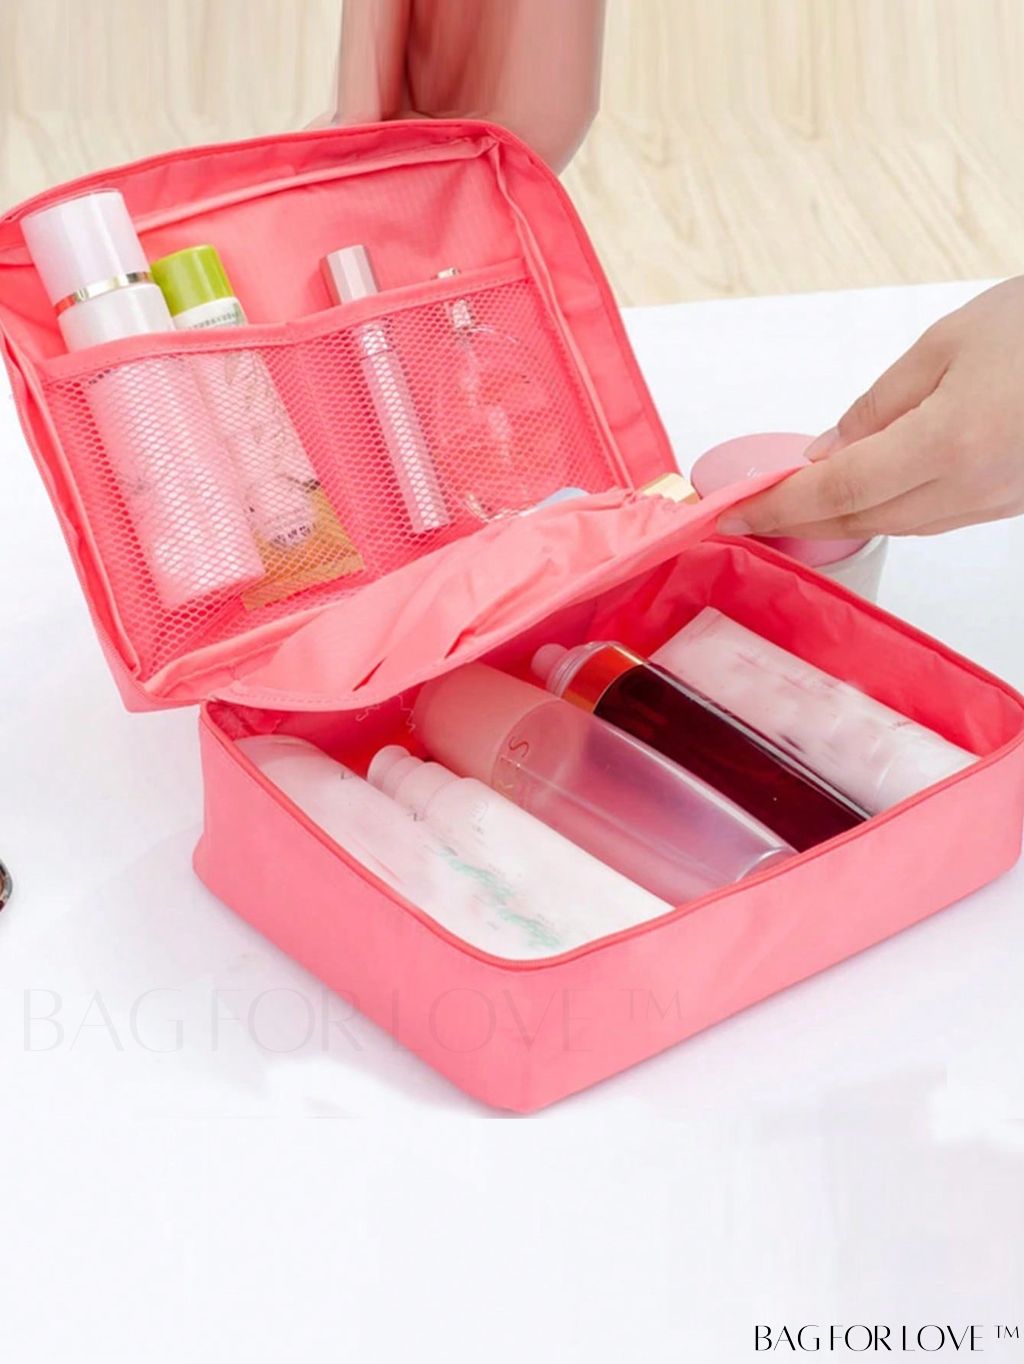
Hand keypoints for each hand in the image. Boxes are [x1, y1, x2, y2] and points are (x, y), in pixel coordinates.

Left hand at [717, 277, 1023, 538]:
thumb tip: (826, 451)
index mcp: (948, 444)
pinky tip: (864, 494)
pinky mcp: (1010, 504)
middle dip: (800, 519)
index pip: (836, 490)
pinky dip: (887, 510)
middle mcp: (972, 488)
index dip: (776, 506)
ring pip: (897, 526)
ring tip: (795, 504)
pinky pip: (932, 519)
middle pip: (861, 519)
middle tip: (752, 512)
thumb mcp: (945, 344)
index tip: (732, 513)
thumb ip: (878, 405)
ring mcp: (995, 503)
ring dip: (842, 518)